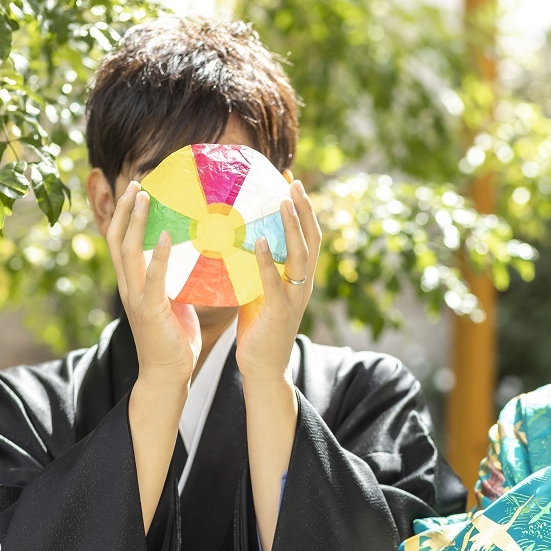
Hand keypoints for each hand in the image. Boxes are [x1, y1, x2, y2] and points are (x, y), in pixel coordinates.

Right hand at [107, 181, 200, 387]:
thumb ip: (175, 281)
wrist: (168, 374)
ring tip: (145, 198)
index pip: (123, 243)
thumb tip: (192, 259)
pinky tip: (166, 236)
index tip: (138, 191)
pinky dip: (158, 255)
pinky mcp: (150, 311)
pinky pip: (152, 278)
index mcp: (134, 285)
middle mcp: (129, 287)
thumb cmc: (174, 339)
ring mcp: (137, 298)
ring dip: (136, 223)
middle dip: (126, 210)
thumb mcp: (174, 302)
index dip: (126, 216)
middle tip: (138, 184)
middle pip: (118, 239)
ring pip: (129, 252)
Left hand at [236, 180, 321, 382]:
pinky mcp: (280, 311)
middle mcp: (304, 285)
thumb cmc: (258, 330)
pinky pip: (275, 281)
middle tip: (294, 182)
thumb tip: (237, 242)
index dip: (303, 209)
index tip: (290, 182)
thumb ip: (256, 269)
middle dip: (304, 209)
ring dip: (292, 226)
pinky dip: (268, 260)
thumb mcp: (259, 292)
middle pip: (312, 239)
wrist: (263, 368)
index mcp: (300, 279)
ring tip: (283, 201)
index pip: (308, 237)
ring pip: (301, 255)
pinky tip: (261, 241)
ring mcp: (295, 298)